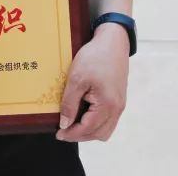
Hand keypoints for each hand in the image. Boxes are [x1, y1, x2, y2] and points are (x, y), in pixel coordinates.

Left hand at [56, 22, 129, 141]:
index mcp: (107, 104)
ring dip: (89, 131)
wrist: (113, 42)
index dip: (71, 134)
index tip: (58, 133)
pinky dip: (96, 122)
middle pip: (98, 134)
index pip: (87, 129)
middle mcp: (117, 108)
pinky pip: (108, 120)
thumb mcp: (76, 78)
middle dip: (80, 135)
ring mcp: (120, 105)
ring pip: (105, 130)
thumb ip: (70, 104)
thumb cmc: (95, 57)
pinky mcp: (119, 99)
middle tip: (63, 130)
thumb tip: (65, 124)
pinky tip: (83, 114)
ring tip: (73, 123)